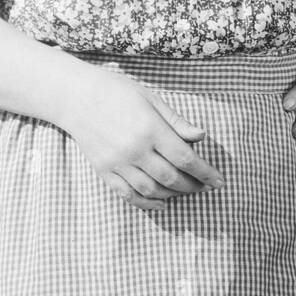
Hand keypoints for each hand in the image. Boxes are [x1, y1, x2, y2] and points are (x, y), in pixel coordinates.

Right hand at [58, 65, 223, 211]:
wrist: (75, 97)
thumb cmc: (118, 92)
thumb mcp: (152, 99)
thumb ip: (177, 121)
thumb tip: (202, 136)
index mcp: (150, 129)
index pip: (186, 158)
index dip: (205, 173)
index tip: (219, 181)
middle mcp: (134, 150)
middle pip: (171, 178)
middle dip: (192, 186)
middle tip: (204, 186)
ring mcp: (117, 163)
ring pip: (151, 190)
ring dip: (172, 195)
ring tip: (184, 191)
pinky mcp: (103, 171)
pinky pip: (128, 194)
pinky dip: (146, 203)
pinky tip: (161, 203)